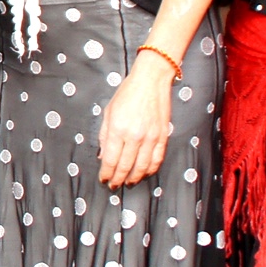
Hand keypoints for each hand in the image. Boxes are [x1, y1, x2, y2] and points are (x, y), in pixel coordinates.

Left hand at [97, 50, 175, 188]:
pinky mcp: (162, 137)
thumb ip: (105, 136)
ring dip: (134, 178)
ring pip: (142, 167)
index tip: (103, 179)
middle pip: (126, 166)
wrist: (151, 81)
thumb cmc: (127, 94)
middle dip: (118, 179)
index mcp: (118, 129)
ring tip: (128, 183)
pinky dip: (150, 170)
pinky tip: (144, 174)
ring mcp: (151, 137)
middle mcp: (135, 136)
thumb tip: (103, 156)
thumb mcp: (108, 112)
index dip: (106, 173)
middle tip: (113, 185)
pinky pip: (157, 160)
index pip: (111, 160)